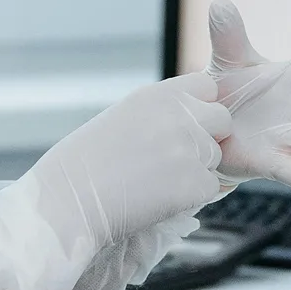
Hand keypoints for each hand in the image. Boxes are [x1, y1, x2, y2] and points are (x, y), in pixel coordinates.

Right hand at [24, 74, 230, 254]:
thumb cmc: (82, 166)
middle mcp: (179, 115)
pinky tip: (158, 199)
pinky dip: (191, 198)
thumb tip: (188, 123)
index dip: (199, 108)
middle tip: (175, 160)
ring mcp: (190, 148)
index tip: (181, 126)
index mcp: (158, 95)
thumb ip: (159, 115)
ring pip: (215, 157)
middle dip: (207, 138)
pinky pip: (210, 188)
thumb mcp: (121, 119)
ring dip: (196, 170)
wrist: (68, 201)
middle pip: (222, 120)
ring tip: (156, 183)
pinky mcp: (195, 183)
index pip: (206, 88)